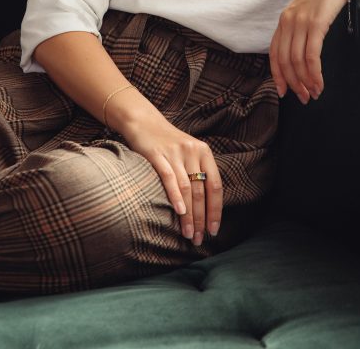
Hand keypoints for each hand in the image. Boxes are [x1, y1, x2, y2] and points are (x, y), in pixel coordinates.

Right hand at [119, 111, 222, 245]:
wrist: (143, 121)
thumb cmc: (167, 143)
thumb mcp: (188, 153)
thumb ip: (198, 172)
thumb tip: (205, 208)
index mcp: (204, 152)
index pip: (215, 185)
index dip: (215, 210)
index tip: (213, 230)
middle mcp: (192, 151)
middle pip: (201, 190)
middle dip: (201, 218)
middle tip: (198, 238)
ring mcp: (175, 152)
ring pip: (187, 188)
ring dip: (188, 214)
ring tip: (187, 233)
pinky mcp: (157, 154)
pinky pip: (169, 178)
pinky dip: (175, 195)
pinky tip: (179, 211)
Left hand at [269, 0, 358, 103]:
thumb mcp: (309, 10)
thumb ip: (302, 27)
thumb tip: (305, 51)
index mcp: (284, 19)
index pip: (275, 53)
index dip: (277, 75)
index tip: (283, 91)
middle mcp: (288, 21)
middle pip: (285, 61)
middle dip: (293, 83)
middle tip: (303, 98)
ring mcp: (300, 22)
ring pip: (297, 61)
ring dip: (305, 82)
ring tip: (313, 94)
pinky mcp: (315, 24)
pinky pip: (311, 56)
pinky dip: (314, 74)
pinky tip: (319, 83)